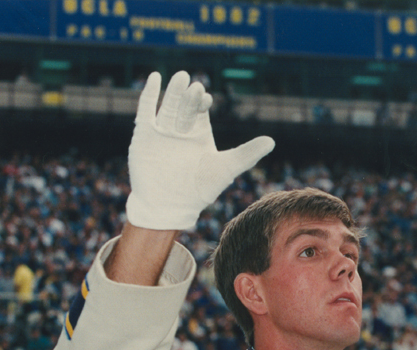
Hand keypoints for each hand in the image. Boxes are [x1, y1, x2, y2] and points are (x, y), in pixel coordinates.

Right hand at [126, 71, 274, 229]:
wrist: (168, 205)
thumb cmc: (199, 191)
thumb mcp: (226, 168)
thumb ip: (247, 154)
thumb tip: (272, 141)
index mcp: (200, 137)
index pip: (201, 112)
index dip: (202, 102)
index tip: (206, 98)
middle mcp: (181, 133)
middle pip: (185, 106)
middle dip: (189, 95)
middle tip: (194, 84)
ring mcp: (162, 133)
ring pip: (168, 105)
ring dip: (173, 92)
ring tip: (180, 77)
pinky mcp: (144, 135)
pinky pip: (146, 110)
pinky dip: (150, 95)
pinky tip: (154, 79)